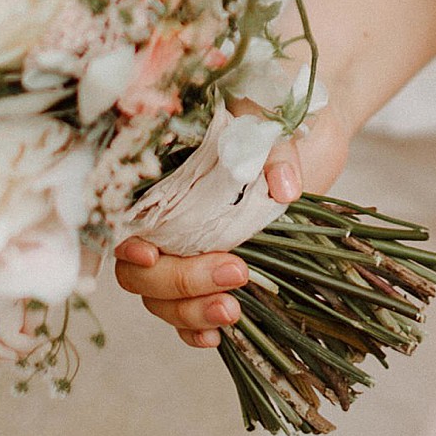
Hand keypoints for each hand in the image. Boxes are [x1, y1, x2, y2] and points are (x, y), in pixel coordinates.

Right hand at [113, 103, 353, 350]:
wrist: (312, 116)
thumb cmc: (276, 98)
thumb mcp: (271, 112)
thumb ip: (273, 148)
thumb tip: (282, 188)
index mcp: (161, 171)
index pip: (123, 217)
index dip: (127, 242)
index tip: (150, 251)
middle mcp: (166, 213)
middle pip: (142, 268)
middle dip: (180, 281)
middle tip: (235, 272)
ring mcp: (190, 244)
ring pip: (161, 297)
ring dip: (191, 312)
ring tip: (232, 311)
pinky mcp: (218, 266)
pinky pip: (188, 310)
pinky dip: (196, 328)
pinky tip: (216, 336)